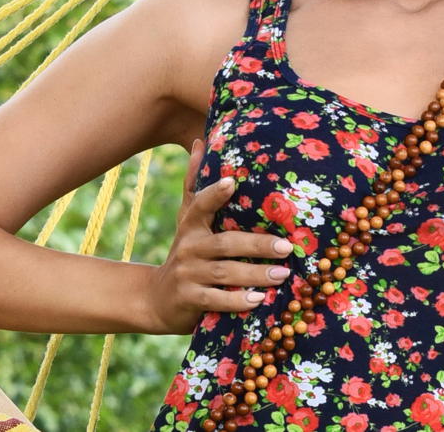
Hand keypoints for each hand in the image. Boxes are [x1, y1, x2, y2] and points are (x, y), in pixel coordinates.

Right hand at [145, 137, 295, 334]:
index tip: (232, 182)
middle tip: (286, 247)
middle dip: (256, 245)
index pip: (200, 204)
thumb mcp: (187, 219)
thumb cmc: (186, 253)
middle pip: (224, 244)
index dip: (214, 193)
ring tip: (282, 274)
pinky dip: (237, 302)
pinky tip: (258, 301)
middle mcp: (188, 247)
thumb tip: (199, 142)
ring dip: (254, 274)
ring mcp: (188, 275)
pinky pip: (216, 301)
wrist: (157, 298)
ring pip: (224, 273)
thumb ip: (195, 185)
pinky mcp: (190, 300)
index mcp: (191, 225)